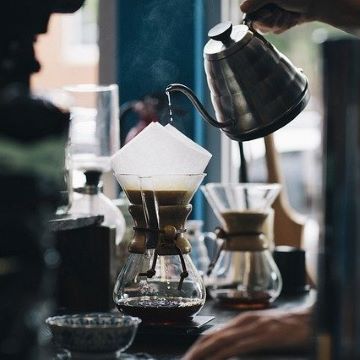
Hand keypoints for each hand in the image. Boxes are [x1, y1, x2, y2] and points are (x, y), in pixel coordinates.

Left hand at [183, 307, 311, 359]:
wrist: (309, 319)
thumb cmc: (287, 327)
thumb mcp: (260, 331)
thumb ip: (244, 338)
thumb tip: (228, 350)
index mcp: (240, 321)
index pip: (212, 334)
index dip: (197, 346)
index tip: (187, 357)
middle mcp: (242, 321)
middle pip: (210, 337)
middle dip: (194, 351)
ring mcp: (251, 327)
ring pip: (219, 340)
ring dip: (202, 353)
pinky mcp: (262, 335)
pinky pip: (237, 346)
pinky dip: (221, 354)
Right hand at [240, 0, 312, 33]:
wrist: (317, 2)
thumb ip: (257, 1)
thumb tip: (241, 8)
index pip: (249, 14)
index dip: (260, 17)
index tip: (270, 12)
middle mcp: (264, 4)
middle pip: (258, 24)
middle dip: (272, 21)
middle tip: (282, 12)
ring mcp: (272, 13)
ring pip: (268, 29)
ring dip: (280, 23)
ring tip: (289, 14)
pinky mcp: (279, 19)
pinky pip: (276, 30)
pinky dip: (285, 25)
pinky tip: (292, 18)